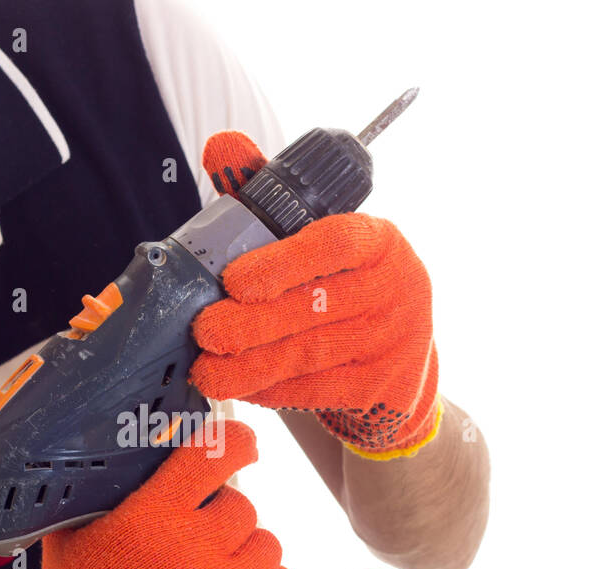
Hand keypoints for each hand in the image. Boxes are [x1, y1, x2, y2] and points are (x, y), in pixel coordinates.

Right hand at [0, 419, 298, 568]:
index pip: (215, 453)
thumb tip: (137, 450)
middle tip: (196, 548)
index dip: (236, 443)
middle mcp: (194, 549)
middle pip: (242, 506)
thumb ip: (107, 492)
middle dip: (222, 522)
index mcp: (150, 516)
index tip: (243, 447)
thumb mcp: (72, 537)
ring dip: (245, 557)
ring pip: (267, 546)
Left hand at [189, 130, 443, 459]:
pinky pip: (318, 390)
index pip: (335, 243)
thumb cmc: (340, 287)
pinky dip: (273, 390)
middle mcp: (398, 288)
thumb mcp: (312, 238)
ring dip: (252, 365)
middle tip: (204, 331)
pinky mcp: (385, 388)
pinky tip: (241, 387)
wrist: (395, 363)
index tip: (234, 280)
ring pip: (312, 355)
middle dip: (252, 323)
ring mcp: (396, 341)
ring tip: (207, 371)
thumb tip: (221, 144)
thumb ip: (266, 193)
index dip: (284, 261)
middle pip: (316, 307)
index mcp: (379, 241)